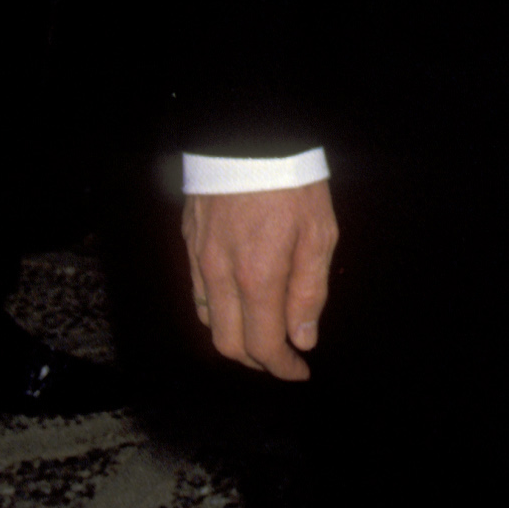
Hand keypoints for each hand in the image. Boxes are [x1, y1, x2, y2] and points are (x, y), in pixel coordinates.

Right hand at [182, 183, 338, 379]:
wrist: (249, 136)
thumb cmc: (291, 183)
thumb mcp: (319, 235)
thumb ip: (309, 292)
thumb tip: (302, 339)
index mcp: (256, 278)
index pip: (263, 345)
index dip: (282, 368)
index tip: (300, 371)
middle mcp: (220, 276)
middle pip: (228, 344)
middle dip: (256, 360)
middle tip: (283, 357)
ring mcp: (199, 259)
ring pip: (207, 321)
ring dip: (234, 337)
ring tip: (263, 333)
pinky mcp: (189, 242)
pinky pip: (197, 292)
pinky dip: (216, 310)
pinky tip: (238, 303)